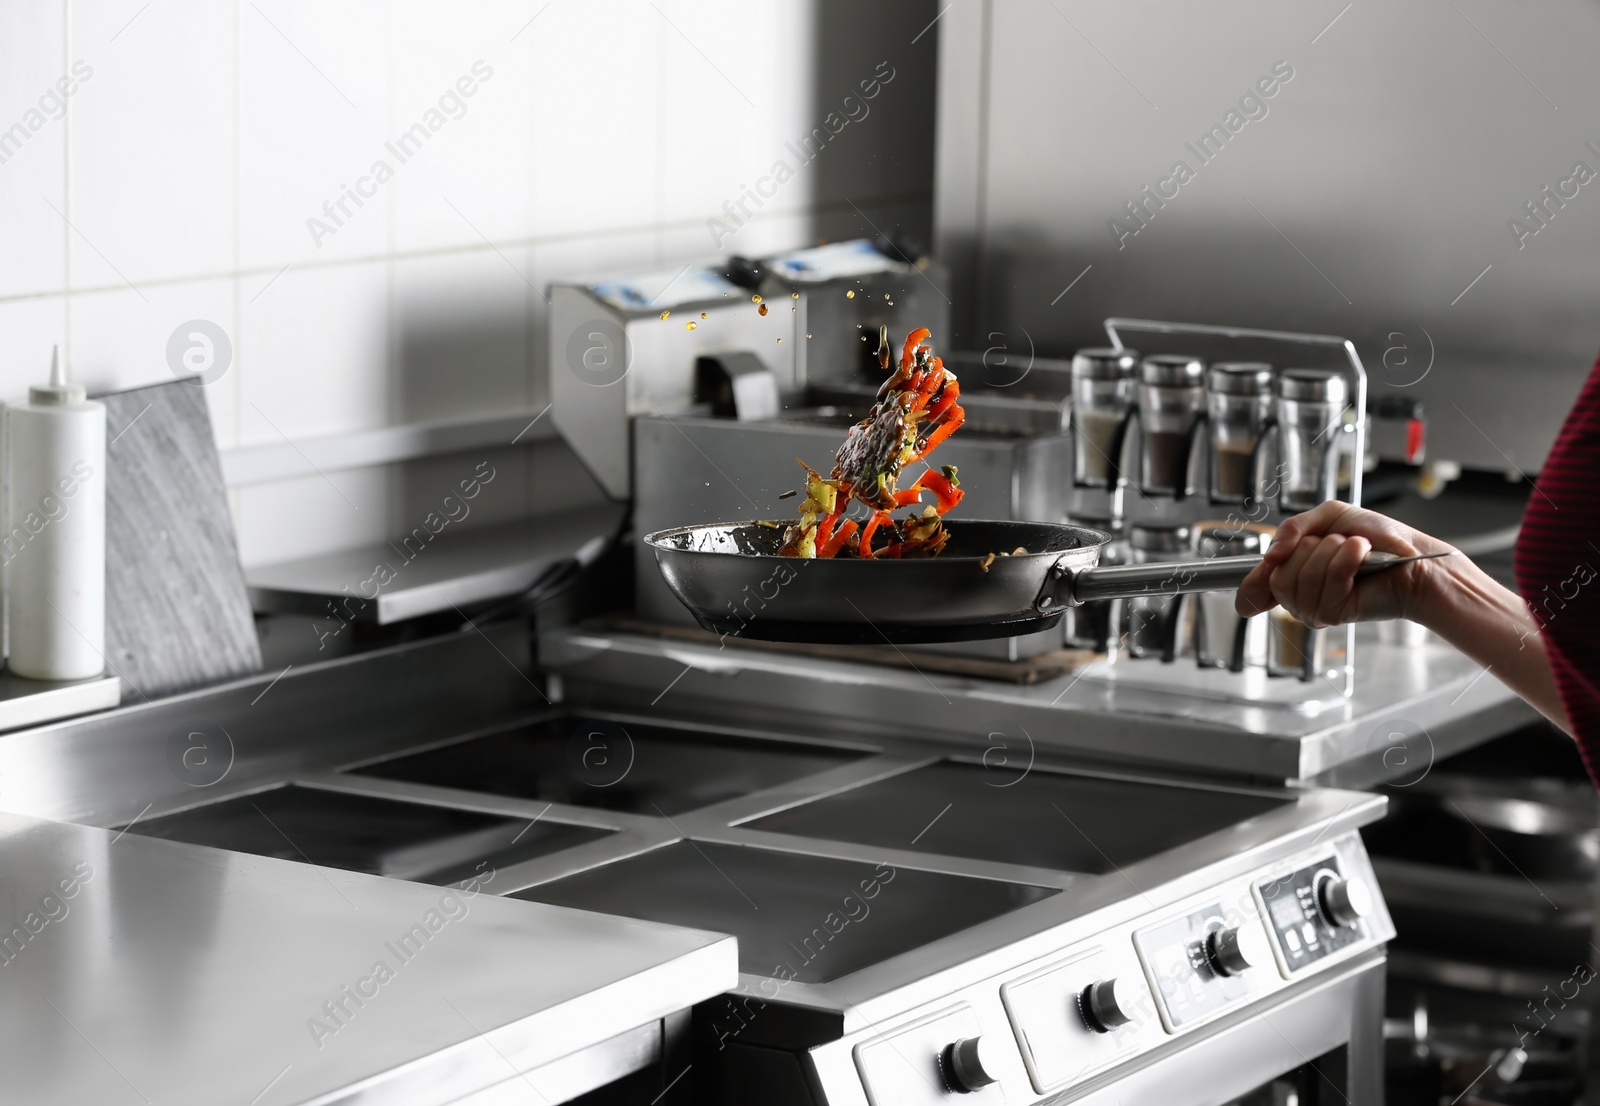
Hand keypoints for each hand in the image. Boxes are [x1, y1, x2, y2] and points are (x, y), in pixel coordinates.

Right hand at [1235, 500, 1454, 626]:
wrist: (1412, 557)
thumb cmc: (1377, 537)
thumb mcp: (1328, 517)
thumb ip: (1292, 529)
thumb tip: (1270, 556)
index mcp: (1294, 572)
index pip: (1257, 586)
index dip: (1251, 588)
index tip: (1246, 601)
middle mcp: (1299, 595)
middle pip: (1278, 574)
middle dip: (1310, 548)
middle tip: (1337, 544)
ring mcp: (1314, 608)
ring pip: (1302, 576)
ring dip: (1334, 552)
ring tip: (1355, 549)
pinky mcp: (1334, 613)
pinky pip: (1328, 580)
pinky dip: (1348, 559)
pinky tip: (1362, 556)